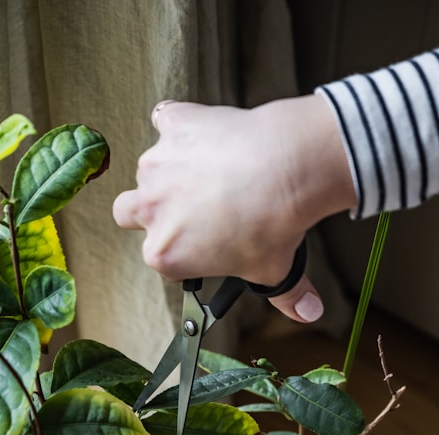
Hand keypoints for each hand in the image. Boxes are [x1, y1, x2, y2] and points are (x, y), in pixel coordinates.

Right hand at [113, 96, 355, 323]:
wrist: (288, 170)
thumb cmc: (274, 225)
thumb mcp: (275, 271)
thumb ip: (286, 296)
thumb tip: (309, 312)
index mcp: (165, 253)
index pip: (161, 254)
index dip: (182, 247)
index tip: (203, 240)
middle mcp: (150, 209)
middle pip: (129, 212)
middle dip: (149, 210)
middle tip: (187, 206)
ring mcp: (157, 165)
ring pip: (150, 169)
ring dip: (172, 168)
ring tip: (214, 168)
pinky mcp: (172, 125)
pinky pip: (165, 119)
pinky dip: (179, 124)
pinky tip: (206, 131)